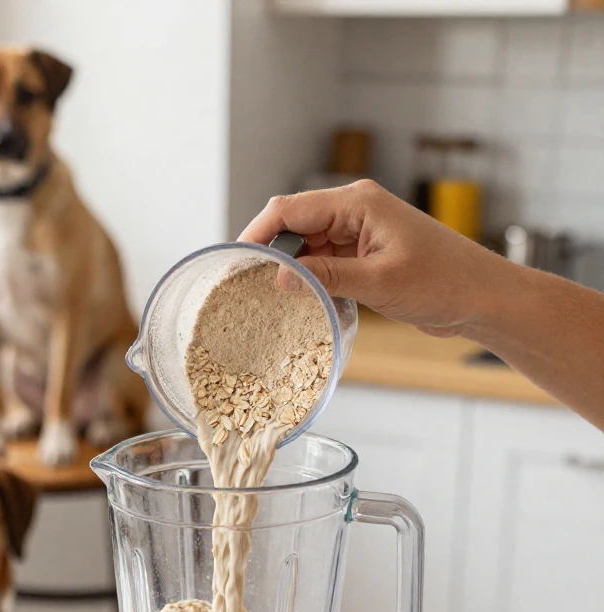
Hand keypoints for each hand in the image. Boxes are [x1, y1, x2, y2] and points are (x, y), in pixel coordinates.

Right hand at [239, 180, 505, 338]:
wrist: (481, 297)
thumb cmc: (442, 282)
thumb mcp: (378, 281)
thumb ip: (326, 277)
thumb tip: (279, 277)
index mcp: (357, 203)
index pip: (289, 209)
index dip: (257, 233)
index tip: (235, 262)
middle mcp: (354, 211)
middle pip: (293, 225)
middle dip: (271, 254)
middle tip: (247, 287)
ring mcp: (359, 233)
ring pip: (307, 247)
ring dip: (292, 271)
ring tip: (271, 301)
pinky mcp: (365, 255)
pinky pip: (325, 263)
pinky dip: (312, 281)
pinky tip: (303, 304)